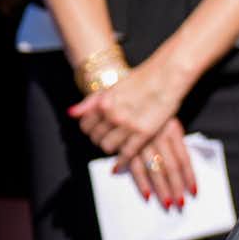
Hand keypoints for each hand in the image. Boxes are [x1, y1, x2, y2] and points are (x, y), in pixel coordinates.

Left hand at [72, 60, 194, 204]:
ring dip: (111, 147)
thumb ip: (91, 102)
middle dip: (101, 138)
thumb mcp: (113, 87)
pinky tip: (121, 163)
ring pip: (108, 147)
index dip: (91, 130)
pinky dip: (121, 161)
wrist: (166, 76)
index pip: (85, 126)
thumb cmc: (142, 79)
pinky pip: (126, 154)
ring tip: (119, 143)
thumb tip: (71, 114)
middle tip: (111, 136)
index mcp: (103, 103)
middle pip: (96, 138)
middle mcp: (112, 115)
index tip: (98, 129)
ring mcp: (128, 125)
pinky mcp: (143, 134)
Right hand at [115, 119, 195, 209]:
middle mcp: (159, 137)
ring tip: (167, 204)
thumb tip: (184, 170)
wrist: (132, 96)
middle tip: (180, 204)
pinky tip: (147, 195)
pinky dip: (141, 183)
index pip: (185, 159)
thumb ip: (175, 143)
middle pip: (171, 168)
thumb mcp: (168, 122)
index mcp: (173, 131)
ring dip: (161, 189)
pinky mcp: (127, 145)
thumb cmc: (153, 112)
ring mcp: (143, 142)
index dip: (190, 177)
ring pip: (155, 170)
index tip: (193, 192)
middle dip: (176, 188)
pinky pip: (136, 168)